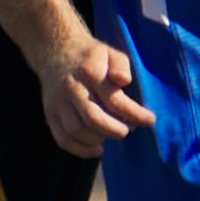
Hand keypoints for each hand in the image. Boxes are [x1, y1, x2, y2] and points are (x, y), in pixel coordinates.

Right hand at [38, 36, 155, 159]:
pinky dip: (80, 149)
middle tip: (129, 130)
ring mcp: (57, 102)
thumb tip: (124, 81)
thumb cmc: (91, 56)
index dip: (134, 113)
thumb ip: (121, 66)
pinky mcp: (49, 113)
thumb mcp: (110, 53)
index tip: (150, 120)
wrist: (56, 51)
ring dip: (99, 139)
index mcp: (89, 71)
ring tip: (114, 133)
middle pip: (92, 118)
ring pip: (76, 130)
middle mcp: (71, 88)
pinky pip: (62, 138)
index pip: (113, 99)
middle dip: (115, 130)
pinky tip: (97, 149)